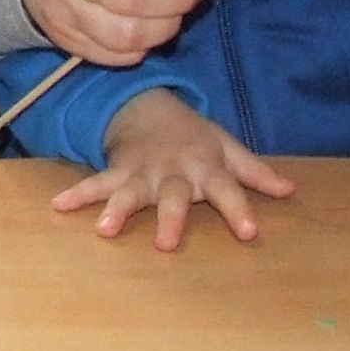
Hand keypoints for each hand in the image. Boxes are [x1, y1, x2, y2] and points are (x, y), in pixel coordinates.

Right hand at [51, 89, 294, 251]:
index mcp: (205, 166)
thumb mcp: (227, 148)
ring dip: (117, 209)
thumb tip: (290, 190)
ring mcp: (141, 172)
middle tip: (165, 245)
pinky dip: (77, 194)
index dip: (238, 209)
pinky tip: (59, 206)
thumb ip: (255, 172)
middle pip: (173, 196)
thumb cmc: (194, 137)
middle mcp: (172, 171)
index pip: (227, 188)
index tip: (249, 232)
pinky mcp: (117, 171)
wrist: (148, 105)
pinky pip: (96, 183)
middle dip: (169, 217)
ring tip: (104, 229)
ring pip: (129, 191)